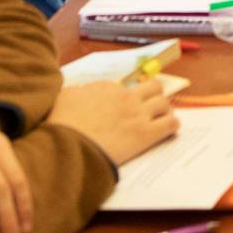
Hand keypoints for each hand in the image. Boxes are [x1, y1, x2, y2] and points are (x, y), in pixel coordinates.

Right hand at [48, 80, 179, 165]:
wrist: (67, 147)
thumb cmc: (60, 124)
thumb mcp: (63, 98)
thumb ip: (76, 92)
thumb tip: (81, 91)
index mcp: (106, 88)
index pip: (124, 85)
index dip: (126, 94)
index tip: (125, 102)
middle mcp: (125, 97)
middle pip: (153, 86)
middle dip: (154, 94)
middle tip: (151, 105)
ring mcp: (138, 114)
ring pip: (165, 102)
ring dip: (165, 109)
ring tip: (161, 118)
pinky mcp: (146, 133)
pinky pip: (171, 124)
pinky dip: (172, 126)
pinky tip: (170, 130)